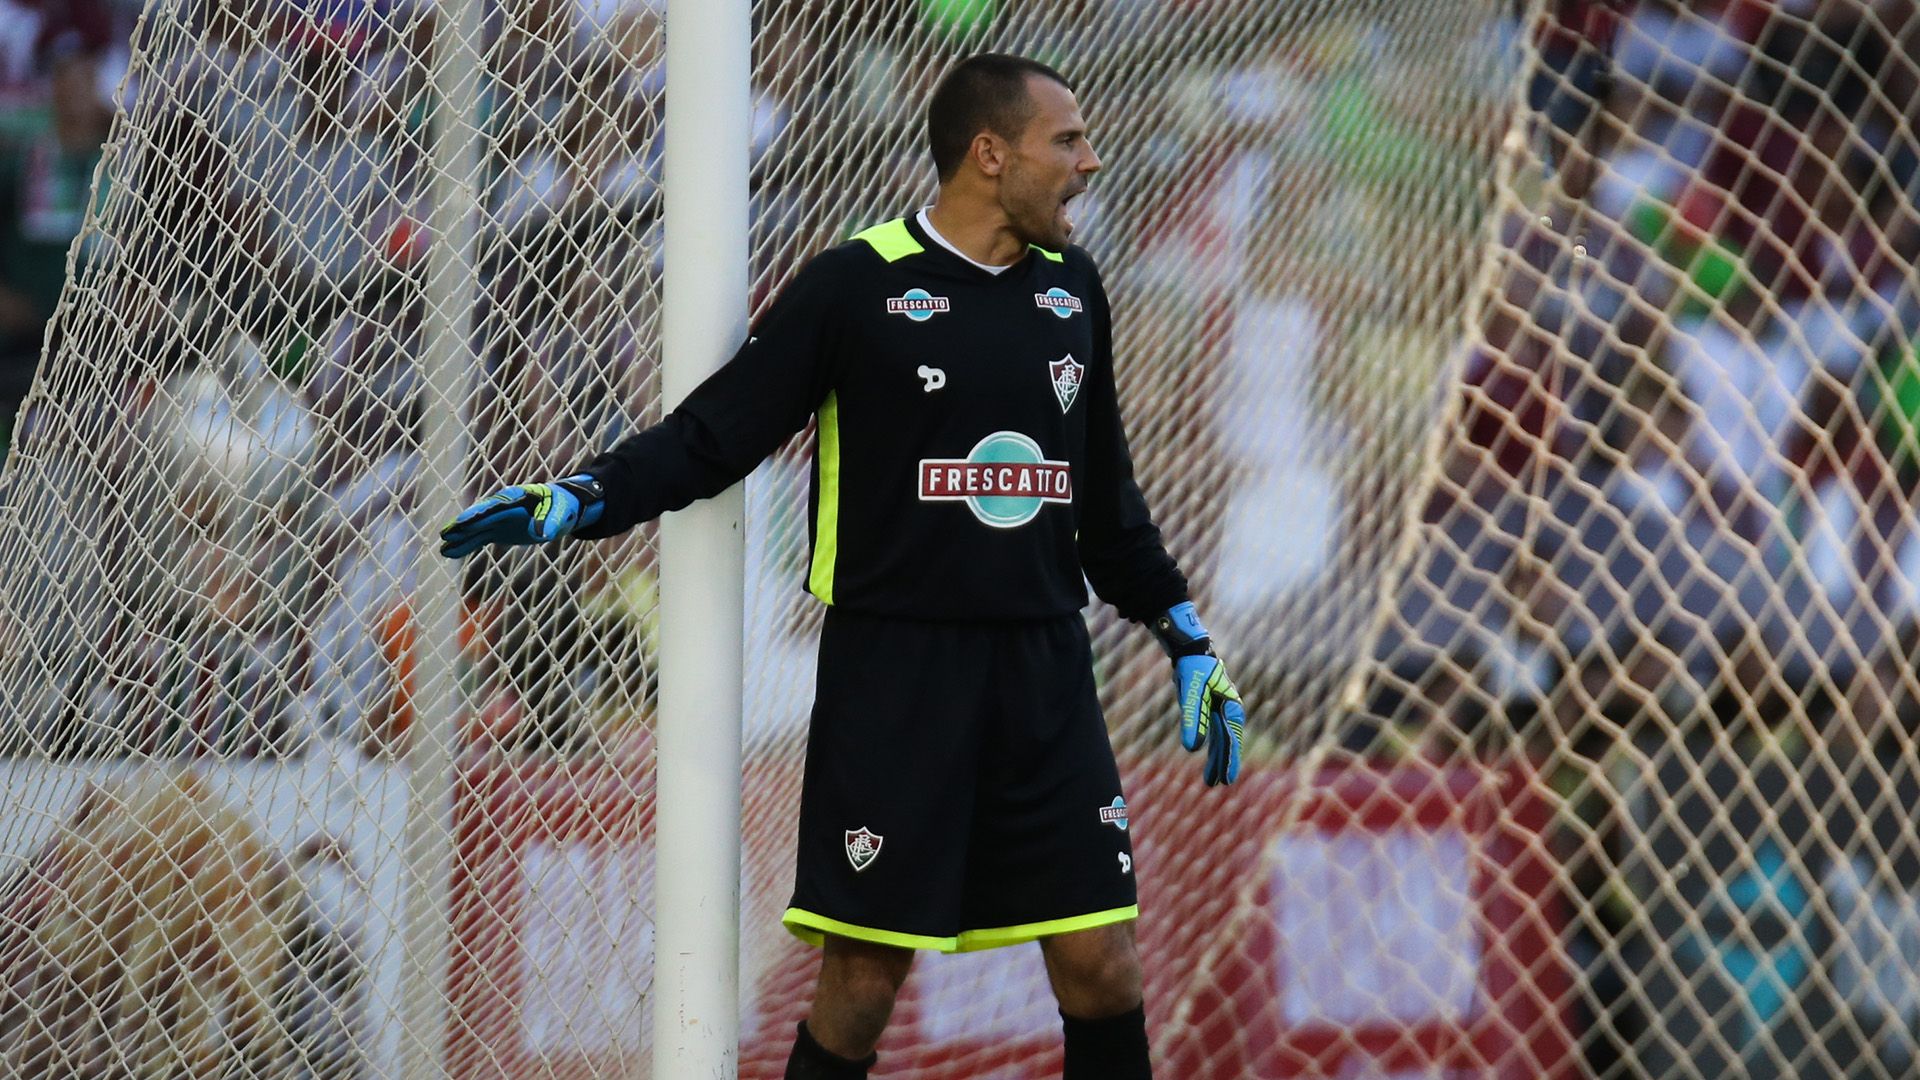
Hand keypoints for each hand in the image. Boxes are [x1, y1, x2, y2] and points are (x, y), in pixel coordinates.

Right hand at [438, 474, 604, 557]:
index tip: (463, 522)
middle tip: (445, 534)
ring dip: (460, 538)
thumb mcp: (561, 513)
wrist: (563, 508)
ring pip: (475, 529)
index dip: (478, 514)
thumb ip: (550, 521)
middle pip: (479, 517)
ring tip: (442, 548)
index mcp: (516, 498)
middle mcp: (502, 507)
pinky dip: (465, 545)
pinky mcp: (498, 530)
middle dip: (463, 526)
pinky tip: (449, 552)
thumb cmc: (563, 506)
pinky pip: (478, 538)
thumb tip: (541, 533)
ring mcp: (498, 519)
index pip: (494, 506)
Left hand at [1149, 602, 1244, 786]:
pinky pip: (1214, 730)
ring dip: (1217, 757)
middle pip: (1228, 741)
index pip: (1231, 738)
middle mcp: (1229, 708)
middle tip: (1221, 783)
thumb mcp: (1190, 694)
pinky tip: (1206, 755)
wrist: (1190, 648)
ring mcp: (1220, 707)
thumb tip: (1192, 749)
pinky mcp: (1210, 706)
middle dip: (1224, 762)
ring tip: (1213, 779)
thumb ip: (1193, 720)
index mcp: (1231, 705)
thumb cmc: (1192, 668)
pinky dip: (1211, 744)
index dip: (1229, 759)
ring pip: (1221, 738)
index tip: (1227, 779)